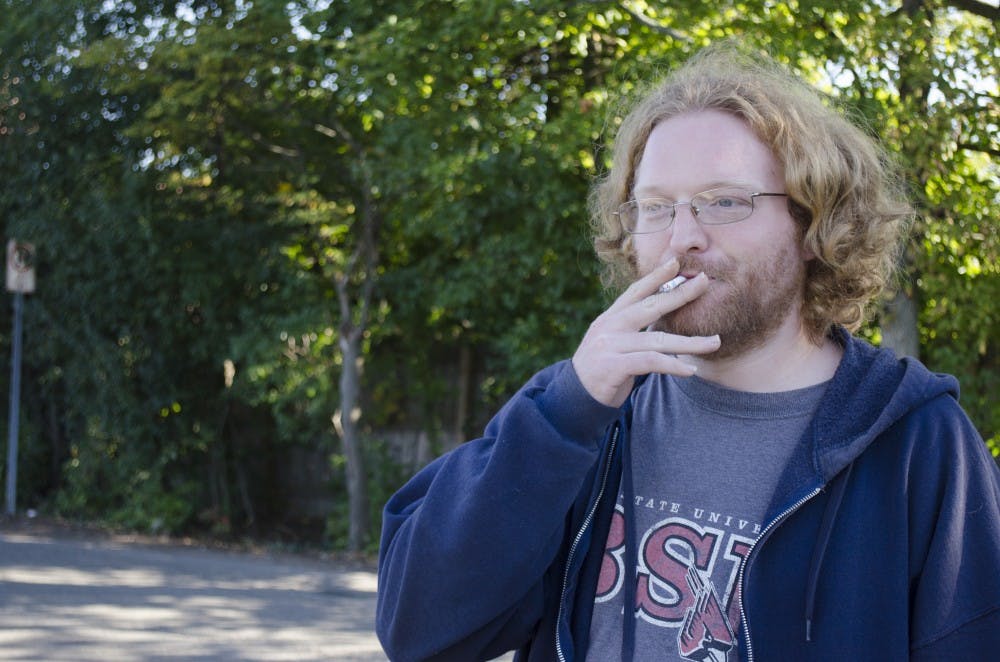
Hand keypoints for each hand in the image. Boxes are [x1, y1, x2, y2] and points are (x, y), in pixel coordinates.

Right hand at [572, 259, 720, 406]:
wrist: (574, 397)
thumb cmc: (600, 369)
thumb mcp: (612, 341)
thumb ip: (631, 328)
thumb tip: (660, 315)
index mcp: (610, 318)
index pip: (636, 291)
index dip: (657, 276)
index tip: (677, 263)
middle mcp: (609, 326)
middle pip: (651, 306)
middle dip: (680, 293)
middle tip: (705, 282)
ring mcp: (610, 345)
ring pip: (657, 339)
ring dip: (690, 342)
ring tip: (714, 342)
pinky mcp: (613, 366)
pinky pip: (650, 362)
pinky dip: (673, 366)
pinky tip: (690, 370)